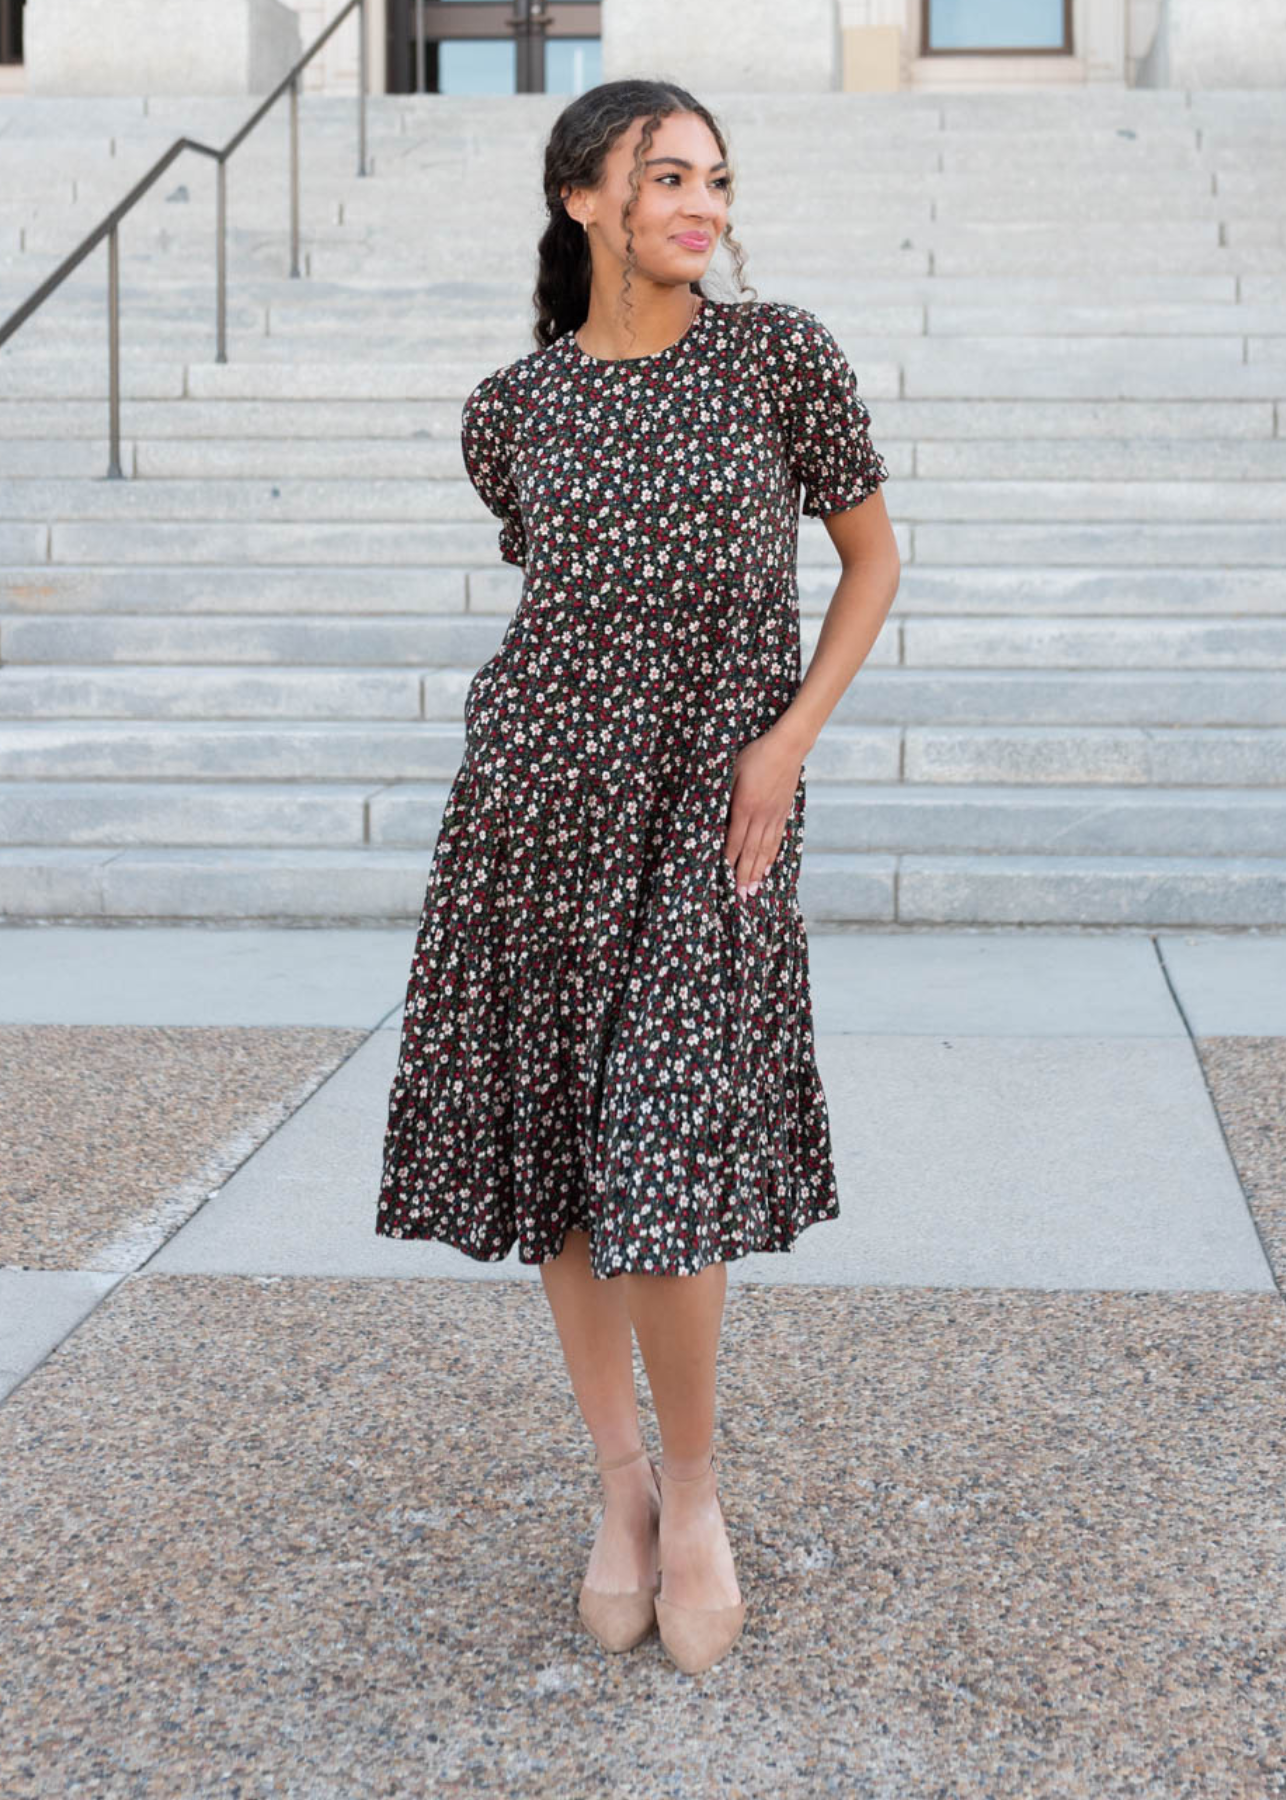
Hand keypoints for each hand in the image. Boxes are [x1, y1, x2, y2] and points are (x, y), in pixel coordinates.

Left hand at [723, 725, 803, 897]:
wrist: (787, 747)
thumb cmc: (755, 755)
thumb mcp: (732, 770)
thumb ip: (724, 794)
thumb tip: (714, 814)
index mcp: (745, 805)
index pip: (735, 839)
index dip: (729, 860)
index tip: (724, 878)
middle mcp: (761, 815)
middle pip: (751, 851)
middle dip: (744, 875)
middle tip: (741, 896)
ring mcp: (774, 816)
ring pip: (765, 849)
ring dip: (758, 871)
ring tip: (754, 889)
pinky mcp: (783, 813)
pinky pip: (777, 839)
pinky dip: (772, 856)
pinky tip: (768, 868)